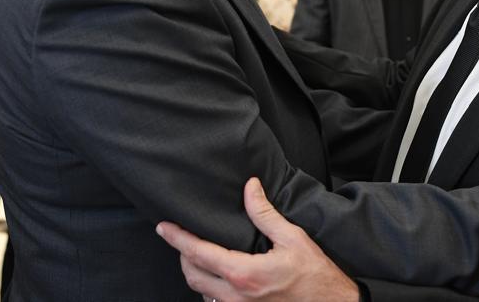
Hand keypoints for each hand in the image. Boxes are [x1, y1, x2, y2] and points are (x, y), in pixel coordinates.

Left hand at [156, 177, 358, 301]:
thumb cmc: (315, 274)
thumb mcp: (292, 237)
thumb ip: (265, 213)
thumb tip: (250, 187)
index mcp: (244, 274)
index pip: (199, 253)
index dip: (177, 238)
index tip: (164, 226)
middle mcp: (236, 296)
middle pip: (192, 275)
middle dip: (182, 254)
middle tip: (181, 236)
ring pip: (201, 292)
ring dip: (195, 271)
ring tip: (196, 252)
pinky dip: (208, 287)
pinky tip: (216, 273)